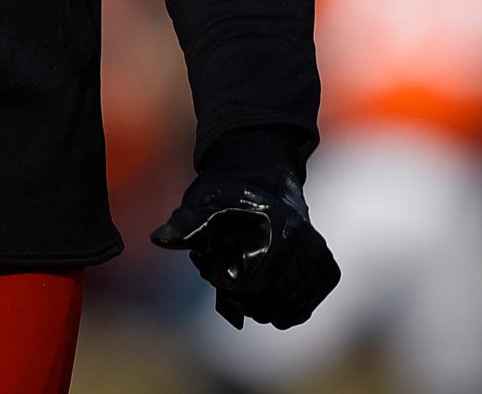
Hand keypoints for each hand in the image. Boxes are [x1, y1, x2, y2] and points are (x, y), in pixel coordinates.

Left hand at [150, 167, 339, 329]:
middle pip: (272, 300)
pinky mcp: (322, 261)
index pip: (252, 284)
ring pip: (293, 305)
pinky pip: (310, 299)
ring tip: (248, 295)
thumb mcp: (203, 203)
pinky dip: (292, 309)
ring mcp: (314, 250)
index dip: (231, 288)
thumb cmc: (226, 191)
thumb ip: (185, 225)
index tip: (219, 279)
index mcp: (274, 226)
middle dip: (246, 301)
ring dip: (267, 308)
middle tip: (231, 289)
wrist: (259, 172)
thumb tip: (160, 239)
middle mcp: (301, 239)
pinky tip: (274, 306)